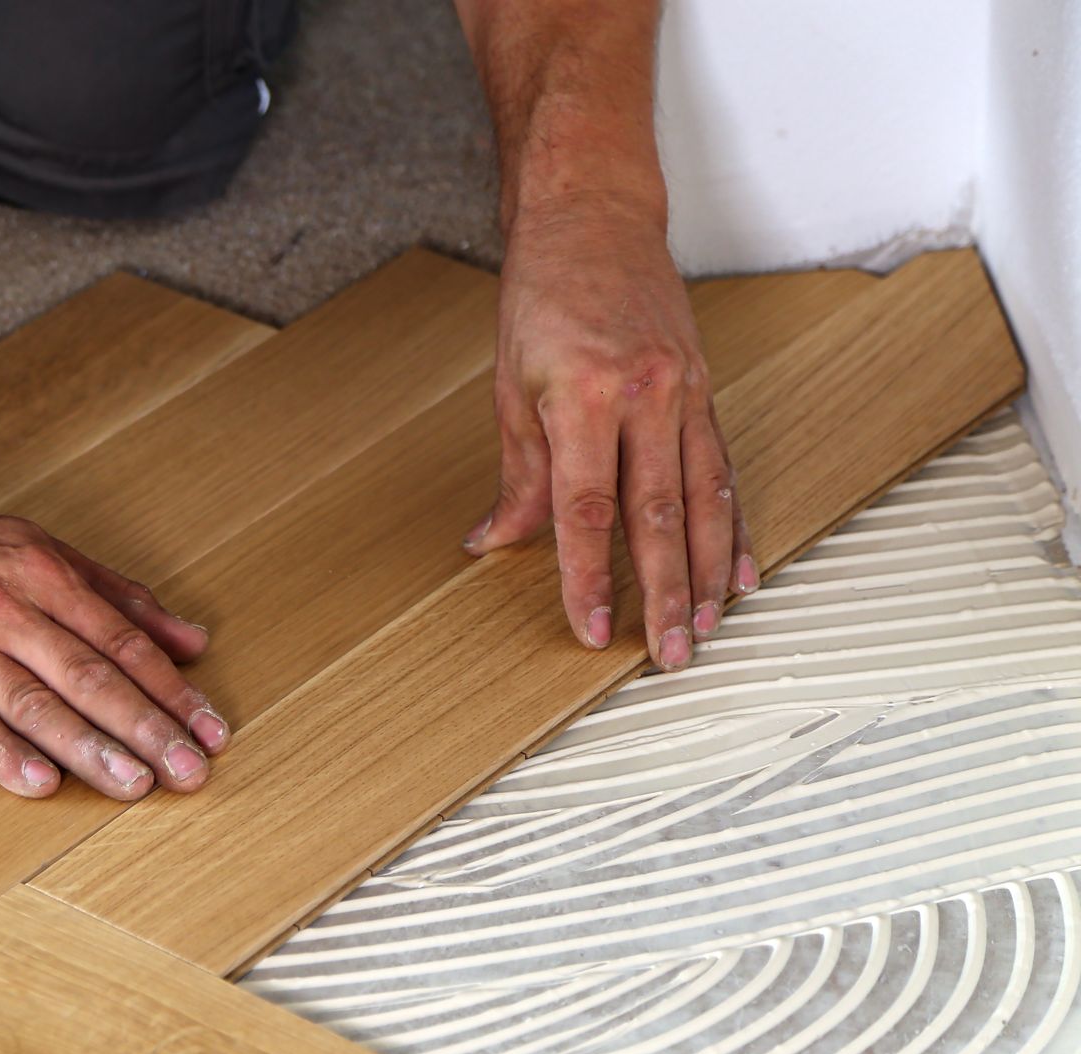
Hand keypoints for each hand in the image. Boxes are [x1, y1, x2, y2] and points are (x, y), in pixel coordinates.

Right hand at [0, 493, 228, 797]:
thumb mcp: (39, 552)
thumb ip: (119, 596)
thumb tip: (194, 640)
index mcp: (43, 575)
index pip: (121, 641)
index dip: (171, 690)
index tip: (212, 732)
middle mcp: (4, 608)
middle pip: (88, 675)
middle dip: (146, 727)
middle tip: (191, 772)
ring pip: (32, 702)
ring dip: (89, 747)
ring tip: (135, 786)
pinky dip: (1, 754)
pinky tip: (39, 784)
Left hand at [463, 195, 756, 669]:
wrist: (594, 218)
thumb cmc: (543, 296)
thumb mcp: (510, 385)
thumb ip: (516, 474)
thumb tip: (493, 542)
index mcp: (585, 395)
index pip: (587, 509)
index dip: (588, 577)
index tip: (590, 630)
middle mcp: (645, 397)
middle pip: (657, 516)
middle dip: (664, 594)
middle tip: (670, 656)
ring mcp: (683, 394)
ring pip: (703, 500)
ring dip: (707, 574)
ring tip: (708, 628)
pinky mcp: (703, 392)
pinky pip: (722, 471)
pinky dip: (733, 527)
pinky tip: (739, 572)